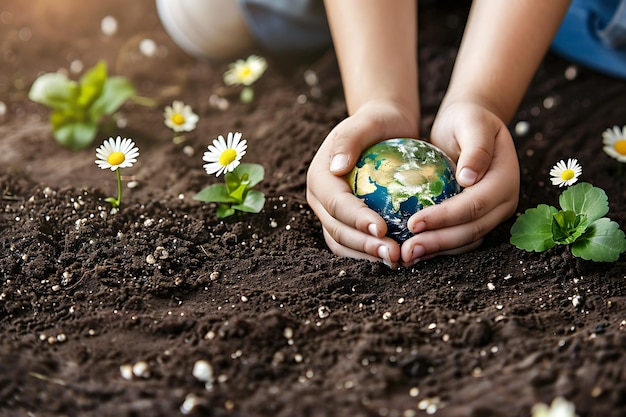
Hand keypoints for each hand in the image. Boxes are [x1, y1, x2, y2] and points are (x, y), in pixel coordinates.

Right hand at [306, 100, 417, 266]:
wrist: (382, 130)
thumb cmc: (378, 123)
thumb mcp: (366, 121)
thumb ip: (350, 139)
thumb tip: (337, 167)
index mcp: (319, 177)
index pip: (336, 203)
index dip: (356, 219)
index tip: (383, 229)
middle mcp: (320, 199)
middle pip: (337, 229)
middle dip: (363, 245)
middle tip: (394, 254)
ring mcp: (330, 213)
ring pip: (342, 242)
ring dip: (366, 255)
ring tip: (396, 260)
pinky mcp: (345, 222)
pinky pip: (354, 244)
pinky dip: (370, 254)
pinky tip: (396, 257)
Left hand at [399, 101, 519, 265]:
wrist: (470, 125)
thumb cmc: (468, 119)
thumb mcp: (472, 122)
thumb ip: (475, 147)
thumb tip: (468, 178)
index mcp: (505, 179)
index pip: (474, 205)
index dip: (445, 217)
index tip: (413, 223)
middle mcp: (503, 201)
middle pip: (471, 230)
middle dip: (438, 242)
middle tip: (406, 251)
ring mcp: (492, 213)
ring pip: (466, 240)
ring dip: (437, 251)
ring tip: (406, 257)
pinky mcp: (477, 219)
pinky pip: (459, 239)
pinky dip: (438, 247)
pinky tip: (413, 249)